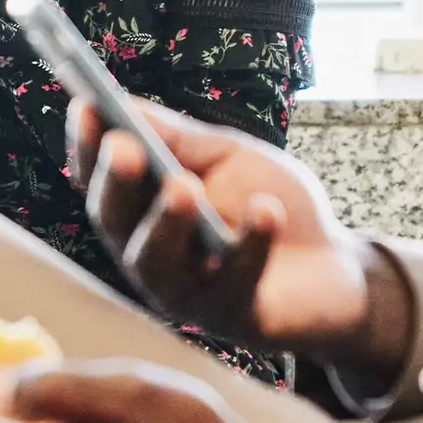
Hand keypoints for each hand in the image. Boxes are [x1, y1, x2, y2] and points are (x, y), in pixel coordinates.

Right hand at [70, 99, 395, 363]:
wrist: (336, 264)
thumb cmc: (272, 203)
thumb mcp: (227, 158)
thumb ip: (178, 138)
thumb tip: (125, 104)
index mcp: (142, 212)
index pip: (100, 180)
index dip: (87, 147)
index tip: (85, 107)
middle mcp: (150, 255)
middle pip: (116, 223)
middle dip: (117, 183)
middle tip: (125, 147)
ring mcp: (187, 292)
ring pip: (158, 263)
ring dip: (166, 224)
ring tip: (183, 186)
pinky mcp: (232, 317)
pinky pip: (232, 282)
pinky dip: (250, 244)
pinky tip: (266, 211)